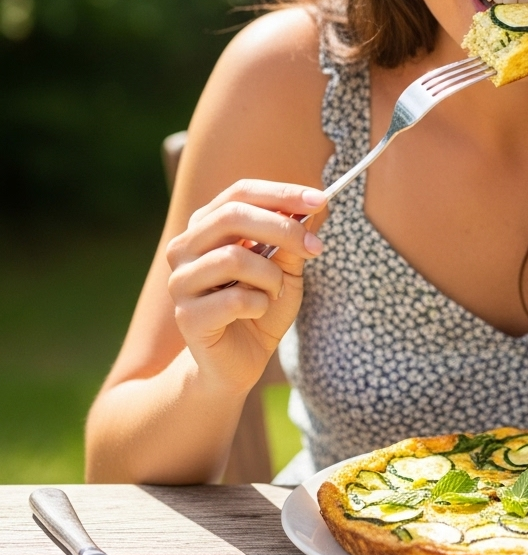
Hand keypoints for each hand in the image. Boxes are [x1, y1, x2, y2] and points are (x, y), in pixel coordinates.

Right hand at [166, 180, 326, 393]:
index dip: (281, 193)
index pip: (240, 192)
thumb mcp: (286, 268)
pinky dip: (260, 304)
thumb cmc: (262, 306)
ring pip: (234, 257)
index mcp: (206, 226)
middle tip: (315, 247)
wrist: (240, 362)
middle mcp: (184, 247)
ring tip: (275, 292)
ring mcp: (180, 281)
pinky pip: (234, 299)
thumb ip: (294, 238)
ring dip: (271, 276)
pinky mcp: (186, 316)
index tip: (320, 200)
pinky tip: (258, 312)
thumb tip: (316, 205)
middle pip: (232, 216)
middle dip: (283, 228)